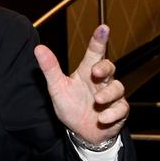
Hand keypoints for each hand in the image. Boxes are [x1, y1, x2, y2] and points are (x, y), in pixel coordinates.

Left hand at [34, 24, 128, 143]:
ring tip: (97, 101)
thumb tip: (38, 48)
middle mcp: (102, 81)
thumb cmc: (70, 106)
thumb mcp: (56, 87)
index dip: (99, 40)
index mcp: (86, 72)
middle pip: (109, 67)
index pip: (94, 53)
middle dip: (104, 68)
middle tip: (95, 72)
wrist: (80, 132)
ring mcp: (112, 96)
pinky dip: (112, 113)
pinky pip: (121, 109)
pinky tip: (102, 118)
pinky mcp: (119, 111)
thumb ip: (50, 68)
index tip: (103, 28)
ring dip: (108, 94)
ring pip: (117, 88)